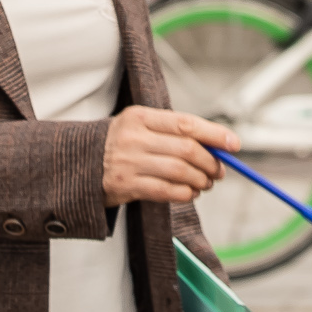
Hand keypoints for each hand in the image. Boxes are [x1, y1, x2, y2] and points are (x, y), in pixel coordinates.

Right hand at [103, 107, 233, 205]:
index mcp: (140, 116)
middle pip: (186, 149)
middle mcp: (134, 137)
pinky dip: (185, 194)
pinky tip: (190, 193)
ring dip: (200, 180)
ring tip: (205, 183)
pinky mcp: (125, 185)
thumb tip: (216, 146)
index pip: (186, 123)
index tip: (234, 144)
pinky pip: (166, 191)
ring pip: (179, 171)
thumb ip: (173, 133)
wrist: (78, 164)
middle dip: (210, 162)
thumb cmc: (119, 145)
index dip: (214, 134)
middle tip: (219, 171)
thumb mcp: (140, 127)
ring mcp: (129, 162)